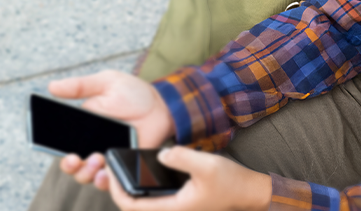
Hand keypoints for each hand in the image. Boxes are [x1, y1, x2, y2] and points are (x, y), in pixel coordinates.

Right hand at [49, 70, 175, 188]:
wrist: (161, 104)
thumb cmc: (133, 92)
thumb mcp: (106, 83)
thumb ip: (80, 86)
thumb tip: (52, 86)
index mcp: (81, 128)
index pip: (62, 146)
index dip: (61, 154)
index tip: (67, 154)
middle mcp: (91, 145)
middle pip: (73, 166)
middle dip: (71, 167)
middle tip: (77, 159)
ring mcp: (108, 156)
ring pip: (90, 176)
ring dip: (88, 174)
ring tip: (97, 160)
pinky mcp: (124, 163)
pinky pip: (112, 179)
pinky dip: (107, 180)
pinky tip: (108, 172)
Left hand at [107, 146, 271, 210]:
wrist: (249, 192)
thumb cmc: (231, 182)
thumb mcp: (208, 165)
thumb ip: (182, 158)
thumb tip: (161, 154)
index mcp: (172, 208)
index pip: (131, 205)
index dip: (116, 189)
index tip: (110, 171)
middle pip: (134, 205)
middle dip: (120, 188)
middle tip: (112, 167)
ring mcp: (176, 208)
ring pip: (144, 201)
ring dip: (132, 187)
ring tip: (125, 167)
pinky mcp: (181, 202)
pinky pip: (156, 196)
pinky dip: (146, 185)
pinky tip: (147, 170)